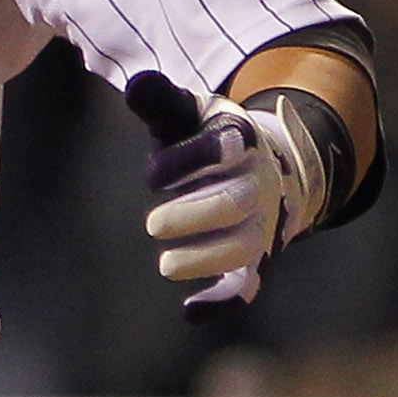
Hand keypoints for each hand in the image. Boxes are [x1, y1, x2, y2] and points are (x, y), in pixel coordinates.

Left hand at [126, 71, 320, 312]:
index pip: (225, 143)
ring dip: (205, 259)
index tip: (153, 173)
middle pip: (235, 203)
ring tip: (166, 263)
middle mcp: (256, 182)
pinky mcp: (254, 256)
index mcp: (240, 139)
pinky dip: (224, 301)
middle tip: (153, 224)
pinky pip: (248, 283)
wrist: (256, 166)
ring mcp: (259, 221)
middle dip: (194, 216)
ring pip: (244, 247)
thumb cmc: (202, 137)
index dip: (195, 157)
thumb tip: (138, 83)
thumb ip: (160, 101)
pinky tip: (191, 313)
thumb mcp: (184, 113)